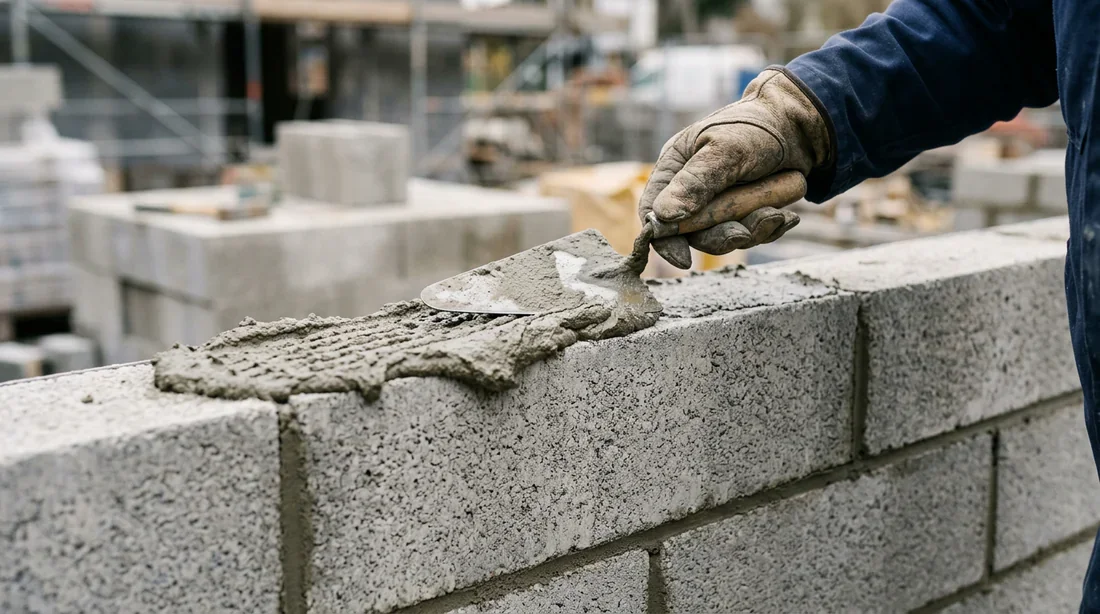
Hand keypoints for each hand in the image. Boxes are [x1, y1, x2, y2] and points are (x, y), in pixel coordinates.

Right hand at [638, 68, 831, 268]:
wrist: (800, 124)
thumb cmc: (756, 127)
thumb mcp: (724, 150)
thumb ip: (695, 182)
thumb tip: (662, 216)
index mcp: (675, 169)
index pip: (653, 211)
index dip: (663, 238)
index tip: (682, 259)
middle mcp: (691, 190)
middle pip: (692, 232)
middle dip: (720, 235)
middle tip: (743, 232)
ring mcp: (719, 205)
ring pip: (724, 237)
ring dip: (751, 230)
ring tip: (775, 214)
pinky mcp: (745, 214)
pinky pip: (751, 234)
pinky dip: (769, 228)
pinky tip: (786, 216)